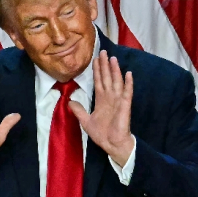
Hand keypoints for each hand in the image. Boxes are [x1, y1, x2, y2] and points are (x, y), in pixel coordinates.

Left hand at [70, 51, 134, 165]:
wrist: (112, 144)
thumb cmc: (102, 134)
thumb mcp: (86, 121)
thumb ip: (79, 110)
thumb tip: (69, 101)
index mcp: (102, 100)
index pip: (99, 81)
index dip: (97, 70)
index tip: (95, 59)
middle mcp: (110, 97)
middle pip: (107, 78)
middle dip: (105, 65)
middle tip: (103, 52)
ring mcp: (118, 100)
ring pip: (116, 82)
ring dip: (115, 70)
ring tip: (113, 58)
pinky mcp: (124, 106)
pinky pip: (127, 93)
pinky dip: (128, 84)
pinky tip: (128, 74)